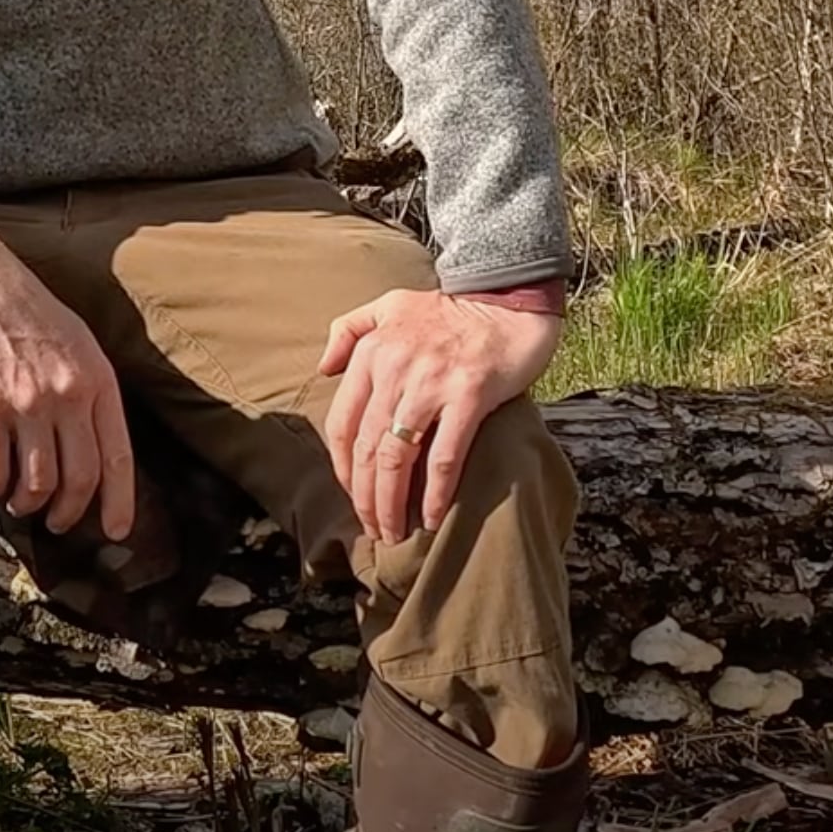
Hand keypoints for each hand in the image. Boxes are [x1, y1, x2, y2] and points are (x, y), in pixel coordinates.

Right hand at [0, 228, 136, 542]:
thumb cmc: (27, 312)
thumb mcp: (79, 342)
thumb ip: (92, 392)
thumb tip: (98, 448)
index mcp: (98, 380)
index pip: (118, 457)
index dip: (119, 502)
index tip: (115, 531)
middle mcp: (67, 395)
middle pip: (79, 479)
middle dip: (68, 512)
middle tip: (56, 520)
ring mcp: (25, 403)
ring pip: (36, 484)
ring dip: (28, 504)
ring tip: (21, 501)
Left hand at [318, 290, 561, 549]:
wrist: (508, 299)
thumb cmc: (448, 308)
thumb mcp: (390, 304)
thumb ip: (349, 330)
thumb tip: (323, 368)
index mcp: (372, 353)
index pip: (341, 422)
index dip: (342, 466)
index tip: (351, 493)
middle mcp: (395, 369)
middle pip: (365, 448)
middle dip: (364, 497)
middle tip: (372, 528)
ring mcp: (431, 384)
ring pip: (396, 458)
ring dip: (390, 503)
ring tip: (393, 533)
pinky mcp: (470, 397)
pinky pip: (444, 456)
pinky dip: (433, 493)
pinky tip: (429, 518)